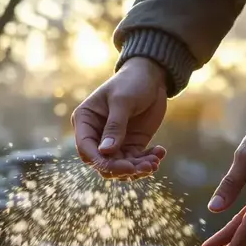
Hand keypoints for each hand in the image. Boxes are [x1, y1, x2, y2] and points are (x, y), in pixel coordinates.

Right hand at [72, 57, 167, 178]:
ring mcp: (113, 142)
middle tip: (145, 167)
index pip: (86, 149)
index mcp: (85, 121)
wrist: (151, 77)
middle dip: (123, 168)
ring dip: (138, 168)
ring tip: (155, 162)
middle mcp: (96, 135)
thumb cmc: (131, 82)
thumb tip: (106, 152)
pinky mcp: (130, 145)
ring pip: (120, 165)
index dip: (101, 161)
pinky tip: (160, 153)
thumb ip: (114, 127)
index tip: (123, 166)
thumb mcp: (122, 102)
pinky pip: (135, 161)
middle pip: (103, 162)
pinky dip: (147, 161)